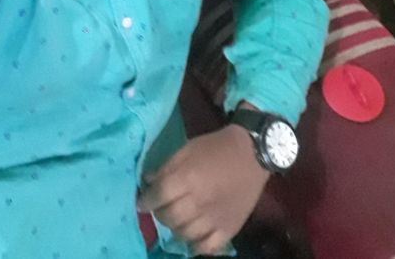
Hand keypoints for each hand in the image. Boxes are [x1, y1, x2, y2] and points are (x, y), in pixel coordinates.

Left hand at [137, 126, 268, 255]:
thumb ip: (167, 166)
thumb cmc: (216, 147)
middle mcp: (199, 202)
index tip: (141, 201)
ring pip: (184, 234)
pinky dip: (196, 245)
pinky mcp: (229, 229)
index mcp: (188, 178)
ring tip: (176, 218)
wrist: (252, 153)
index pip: (159, 196)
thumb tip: (148, 181)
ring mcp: (215, 218)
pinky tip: (192, 236)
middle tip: (160, 207)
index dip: (146, 199)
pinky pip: (208, 248)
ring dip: (175, 227)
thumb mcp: (188, 148)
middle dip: (159, 212)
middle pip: (169, 216)